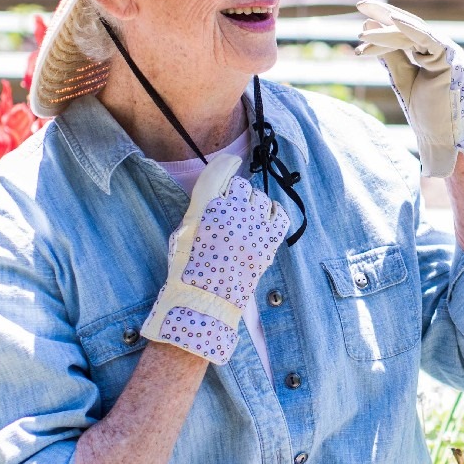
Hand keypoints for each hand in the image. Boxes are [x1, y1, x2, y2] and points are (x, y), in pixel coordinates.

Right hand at [141, 155, 287, 363]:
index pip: (220, 172)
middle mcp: (233, 212)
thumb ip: (200, 208)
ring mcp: (254, 226)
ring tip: (246, 217)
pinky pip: (280, 215)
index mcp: (207, 208)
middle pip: (242, 185)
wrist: (206, 299)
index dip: (226, 165)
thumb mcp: (183, 231)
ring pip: (261, 198)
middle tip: (231, 207)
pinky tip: (267, 217)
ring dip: (253, 203)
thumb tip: (220, 194)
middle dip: (236, 193)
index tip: (231, 164)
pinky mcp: (269, 242)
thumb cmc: (188, 268)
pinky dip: (274, 212)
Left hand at [354, 0, 463, 178]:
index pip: (407, 31)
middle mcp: (444, 49)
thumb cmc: (424, 112)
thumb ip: (391, 54)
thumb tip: (370, 28)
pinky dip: (410, 29)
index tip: (363, 14)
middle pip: (410, 26)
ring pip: (413, 34)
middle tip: (361, 4)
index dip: (385, 21)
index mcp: (435, 52)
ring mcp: (450, 53)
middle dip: (385, 14)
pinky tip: (392, 21)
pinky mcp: (450, 59)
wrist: (438, 137)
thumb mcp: (402, 77)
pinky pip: (427, 39)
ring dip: (387, 32)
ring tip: (363, 33)